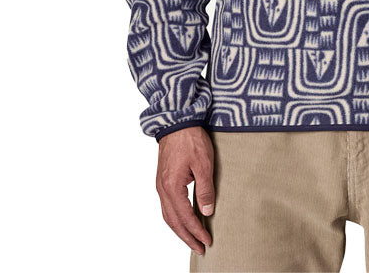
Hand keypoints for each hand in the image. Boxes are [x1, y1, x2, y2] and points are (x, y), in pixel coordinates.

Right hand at [156, 126, 214, 255]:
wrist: (176, 120)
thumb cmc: (190, 138)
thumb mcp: (203, 163)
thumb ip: (205, 189)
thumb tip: (206, 212)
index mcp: (172, 187)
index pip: (185, 217)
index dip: (196, 232)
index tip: (207, 242)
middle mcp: (162, 189)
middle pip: (173, 222)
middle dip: (187, 237)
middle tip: (200, 248)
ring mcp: (160, 184)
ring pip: (168, 215)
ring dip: (180, 230)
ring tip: (192, 239)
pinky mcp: (162, 179)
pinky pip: (166, 206)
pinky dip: (175, 218)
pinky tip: (183, 219)